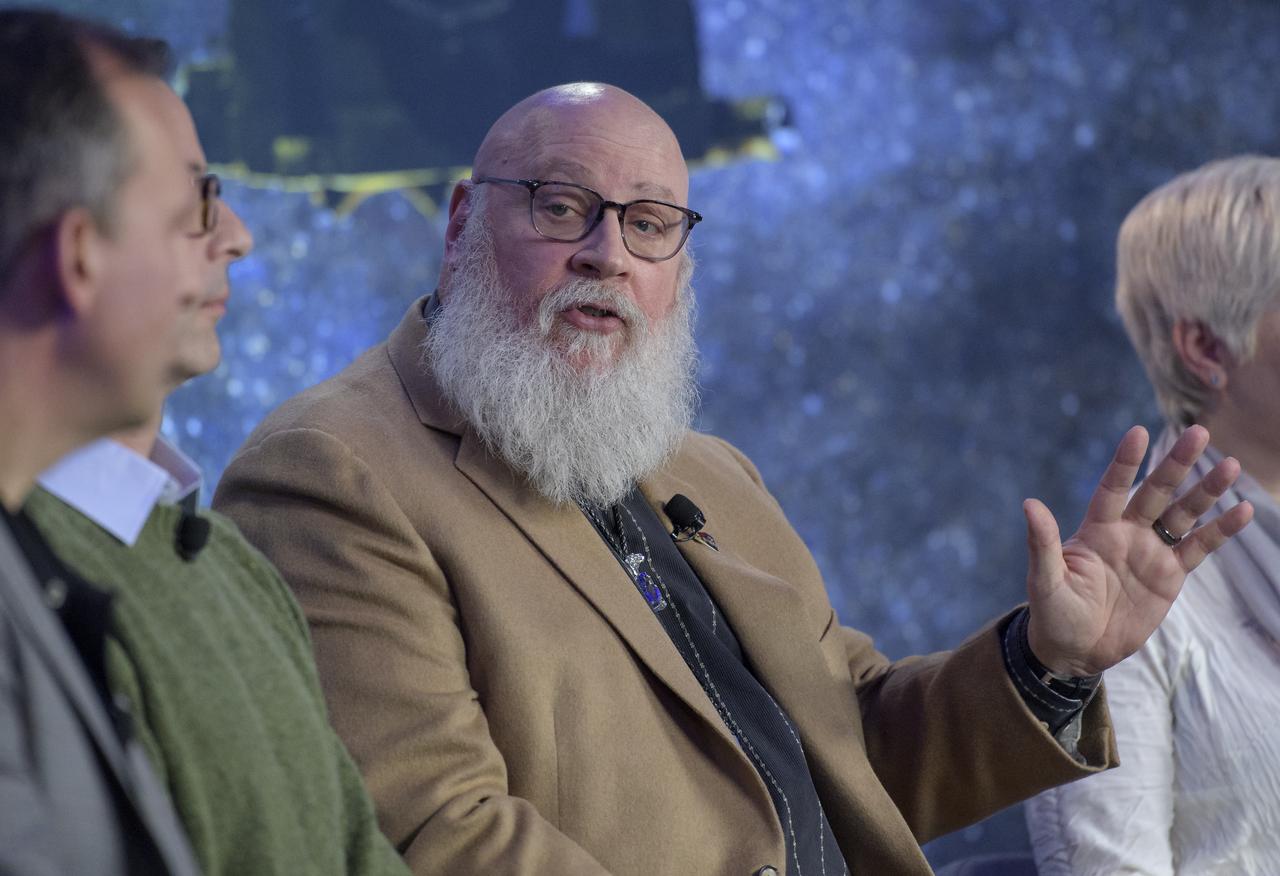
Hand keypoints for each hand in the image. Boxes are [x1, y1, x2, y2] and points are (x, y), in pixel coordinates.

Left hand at [1023, 425, 1253, 676]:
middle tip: (1199, 432)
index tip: (1138, 432)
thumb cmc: (1054, 612)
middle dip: (1176, 464)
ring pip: (1183, 514)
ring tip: (1230, 465)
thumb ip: (1042, 542)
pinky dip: (1221, 530)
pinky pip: (1199, 547)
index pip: (1113, 488)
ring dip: (1206, 491)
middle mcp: (1126, 533)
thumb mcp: (1045, 579)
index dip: (1126, 462)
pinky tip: (1243, 509)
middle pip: (1156, 492)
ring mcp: (1151, 552)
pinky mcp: (1170, 575)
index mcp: (1096, 529)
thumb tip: (1028, 503)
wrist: (1076, 650)